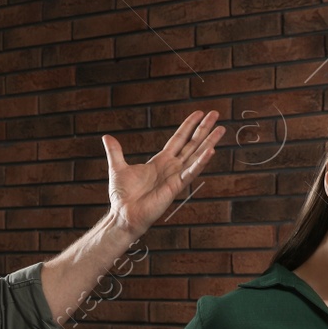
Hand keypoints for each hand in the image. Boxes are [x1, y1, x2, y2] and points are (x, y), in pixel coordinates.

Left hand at [102, 110, 224, 236]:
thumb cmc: (123, 196)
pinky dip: (201, 162)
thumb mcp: (118, 167)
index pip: (178, 139)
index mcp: (160, 161)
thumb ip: (115, 152)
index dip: (188, 126)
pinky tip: (211, 150)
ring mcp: (175, 176)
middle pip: (192, 144)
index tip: (199, 114)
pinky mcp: (176, 187)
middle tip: (216, 114)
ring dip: (209, 142)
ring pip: (196, 155)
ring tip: (221, 129)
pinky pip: (191, 172)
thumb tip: (106, 137)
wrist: (124, 214)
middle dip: (204, 129)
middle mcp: (171, 167)